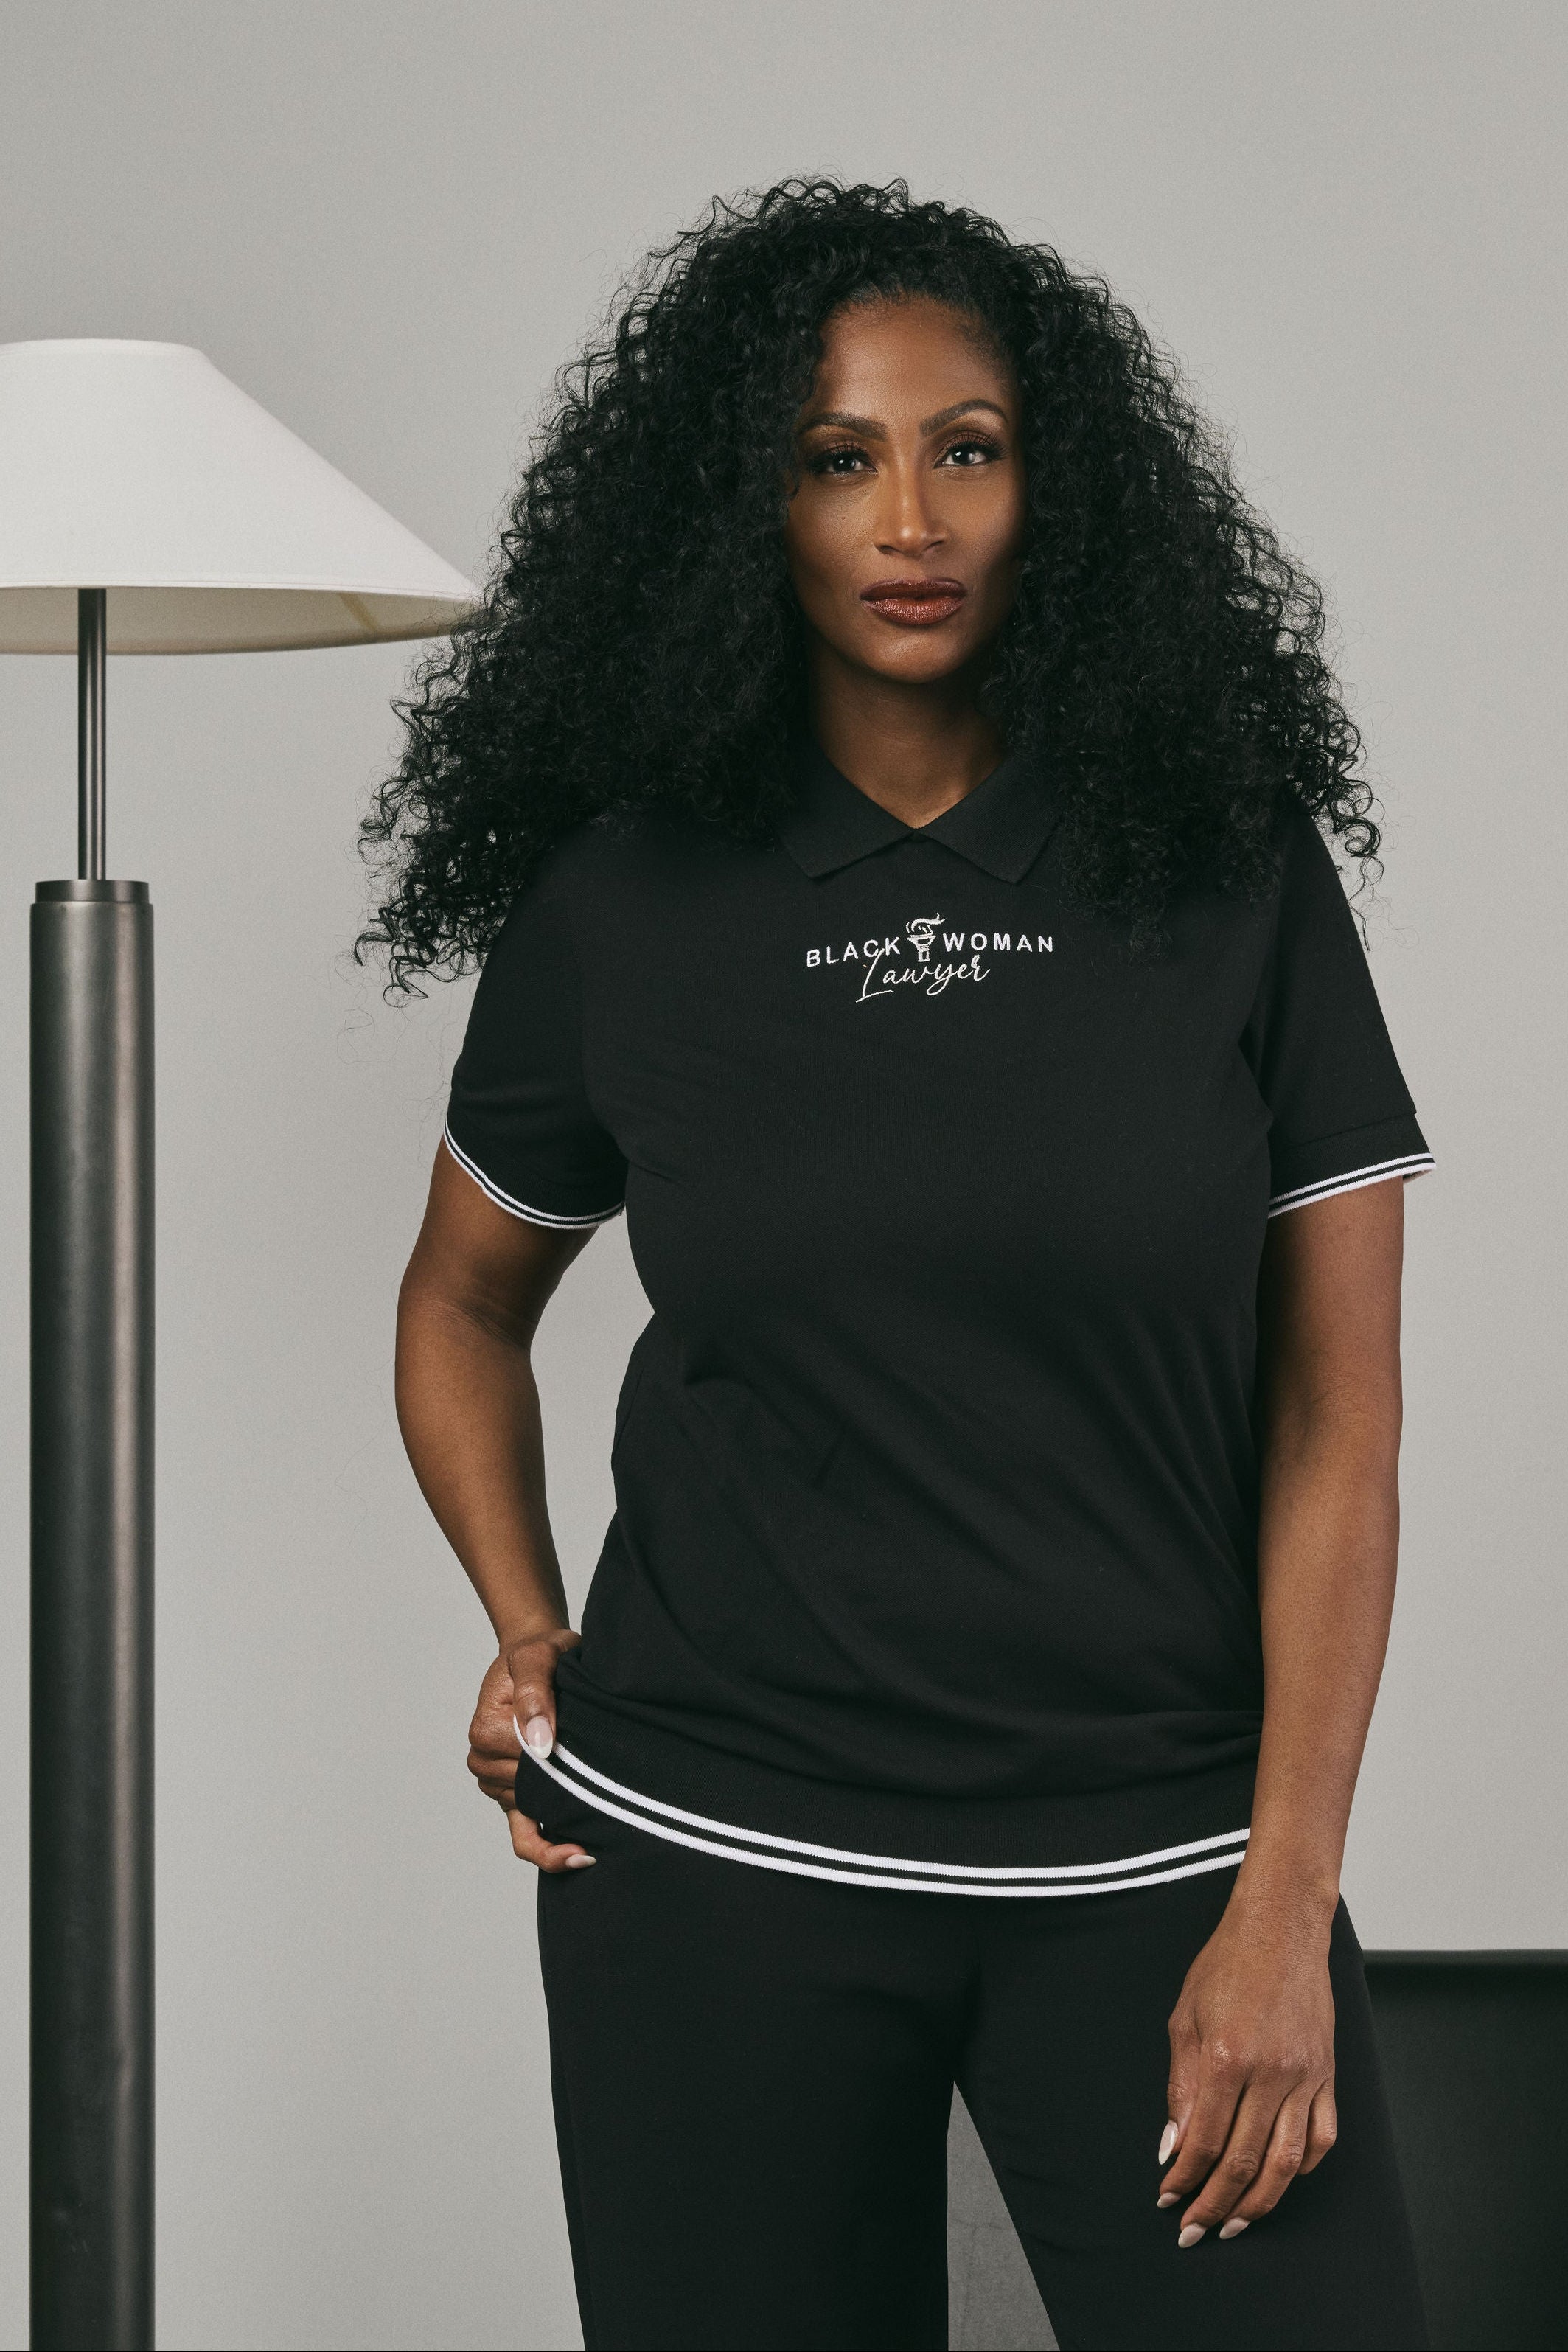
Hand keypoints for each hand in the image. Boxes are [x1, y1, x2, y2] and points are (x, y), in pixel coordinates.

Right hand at [465, 1632, 594, 1873]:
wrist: (540, 1660)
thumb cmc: (541, 1655)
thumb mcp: (538, 1656)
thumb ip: (536, 1693)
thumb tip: (539, 1743)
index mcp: (484, 1731)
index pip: (527, 1759)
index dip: (559, 1754)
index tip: (589, 1746)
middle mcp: (484, 1762)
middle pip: (531, 1790)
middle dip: (567, 1783)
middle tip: (609, 1776)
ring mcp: (498, 1786)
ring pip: (532, 1814)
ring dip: (565, 1807)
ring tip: (604, 1793)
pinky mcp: (514, 1801)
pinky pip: (525, 1840)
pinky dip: (549, 1852)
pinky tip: (581, 1855)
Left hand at [1158, 1884, 1337, 2243]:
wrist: (1281, 1929)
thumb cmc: (1227, 1966)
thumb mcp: (1185, 2018)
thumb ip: (1181, 2086)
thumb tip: (1174, 2145)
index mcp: (1227, 2057)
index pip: (1204, 2140)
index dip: (1185, 2178)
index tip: (1168, 2198)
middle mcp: (1270, 2073)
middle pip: (1243, 2161)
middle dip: (1215, 2204)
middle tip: (1195, 2229)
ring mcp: (1305, 2077)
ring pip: (1287, 2162)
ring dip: (1260, 2202)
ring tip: (1236, 2224)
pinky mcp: (1327, 2075)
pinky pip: (1322, 2138)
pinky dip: (1302, 2168)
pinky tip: (1280, 2180)